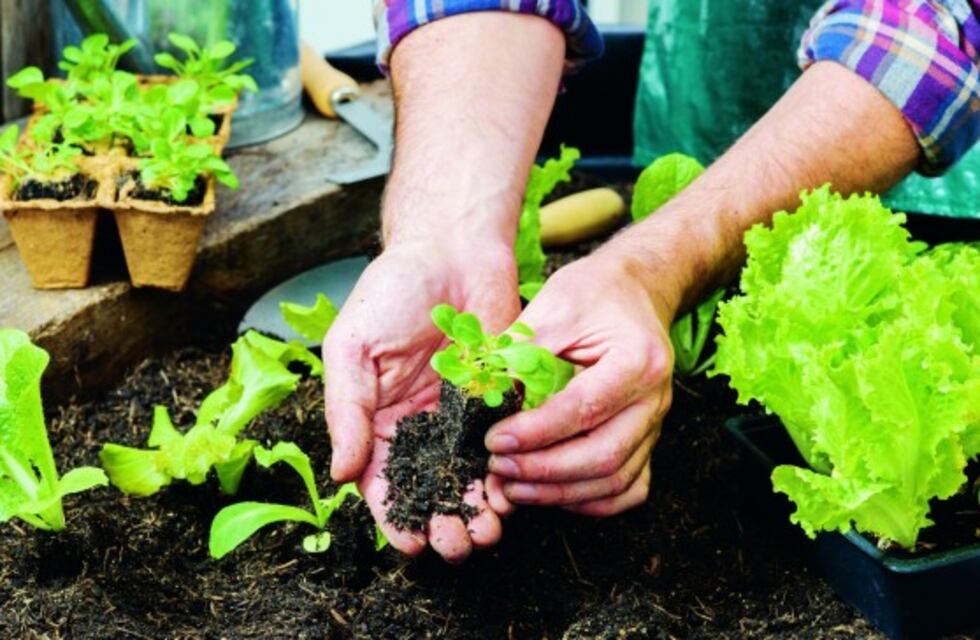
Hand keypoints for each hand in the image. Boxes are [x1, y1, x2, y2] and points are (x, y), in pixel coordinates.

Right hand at [323, 239, 519, 560]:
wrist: (453, 248)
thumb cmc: (392, 291)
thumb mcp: (353, 349)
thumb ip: (347, 412)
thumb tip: (342, 475)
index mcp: (377, 419)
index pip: (382, 482)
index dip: (393, 517)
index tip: (409, 544)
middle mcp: (420, 427)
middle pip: (428, 490)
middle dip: (440, 524)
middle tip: (455, 546)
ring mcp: (462, 418)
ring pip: (468, 479)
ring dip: (476, 511)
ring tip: (485, 534)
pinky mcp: (499, 402)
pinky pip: (503, 448)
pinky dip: (506, 476)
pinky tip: (511, 496)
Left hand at [483, 250, 674, 515]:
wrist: (636, 290)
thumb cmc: (594, 292)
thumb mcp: (554, 306)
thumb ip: (521, 352)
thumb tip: (482, 399)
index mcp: (637, 359)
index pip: (584, 408)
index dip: (536, 432)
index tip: (494, 441)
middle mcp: (655, 398)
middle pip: (604, 456)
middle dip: (545, 471)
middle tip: (498, 469)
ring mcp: (655, 423)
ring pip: (616, 480)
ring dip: (560, 493)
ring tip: (513, 488)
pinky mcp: (648, 439)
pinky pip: (629, 488)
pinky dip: (591, 501)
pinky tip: (552, 494)